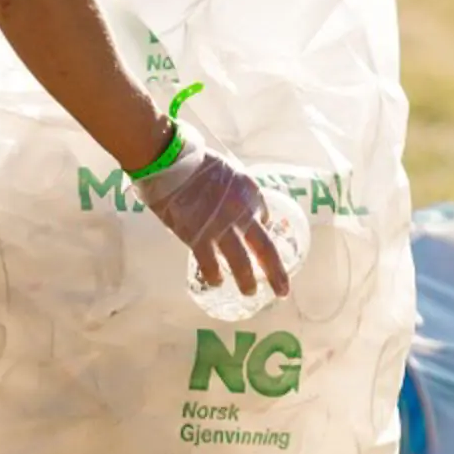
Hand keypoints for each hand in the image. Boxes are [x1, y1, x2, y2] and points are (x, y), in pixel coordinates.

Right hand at [137, 143, 290, 301]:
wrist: (169, 162)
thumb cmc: (192, 160)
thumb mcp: (225, 169)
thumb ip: (233, 189)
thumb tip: (231, 203)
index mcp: (250, 192)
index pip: (264, 215)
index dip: (263, 228)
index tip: (261, 237)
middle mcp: (242, 213)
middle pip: (265, 249)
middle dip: (276, 273)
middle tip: (283, 290)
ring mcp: (222, 228)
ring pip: (242, 263)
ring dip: (247, 281)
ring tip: (250, 292)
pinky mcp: (199, 238)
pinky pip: (211, 264)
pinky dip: (215, 275)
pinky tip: (217, 282)